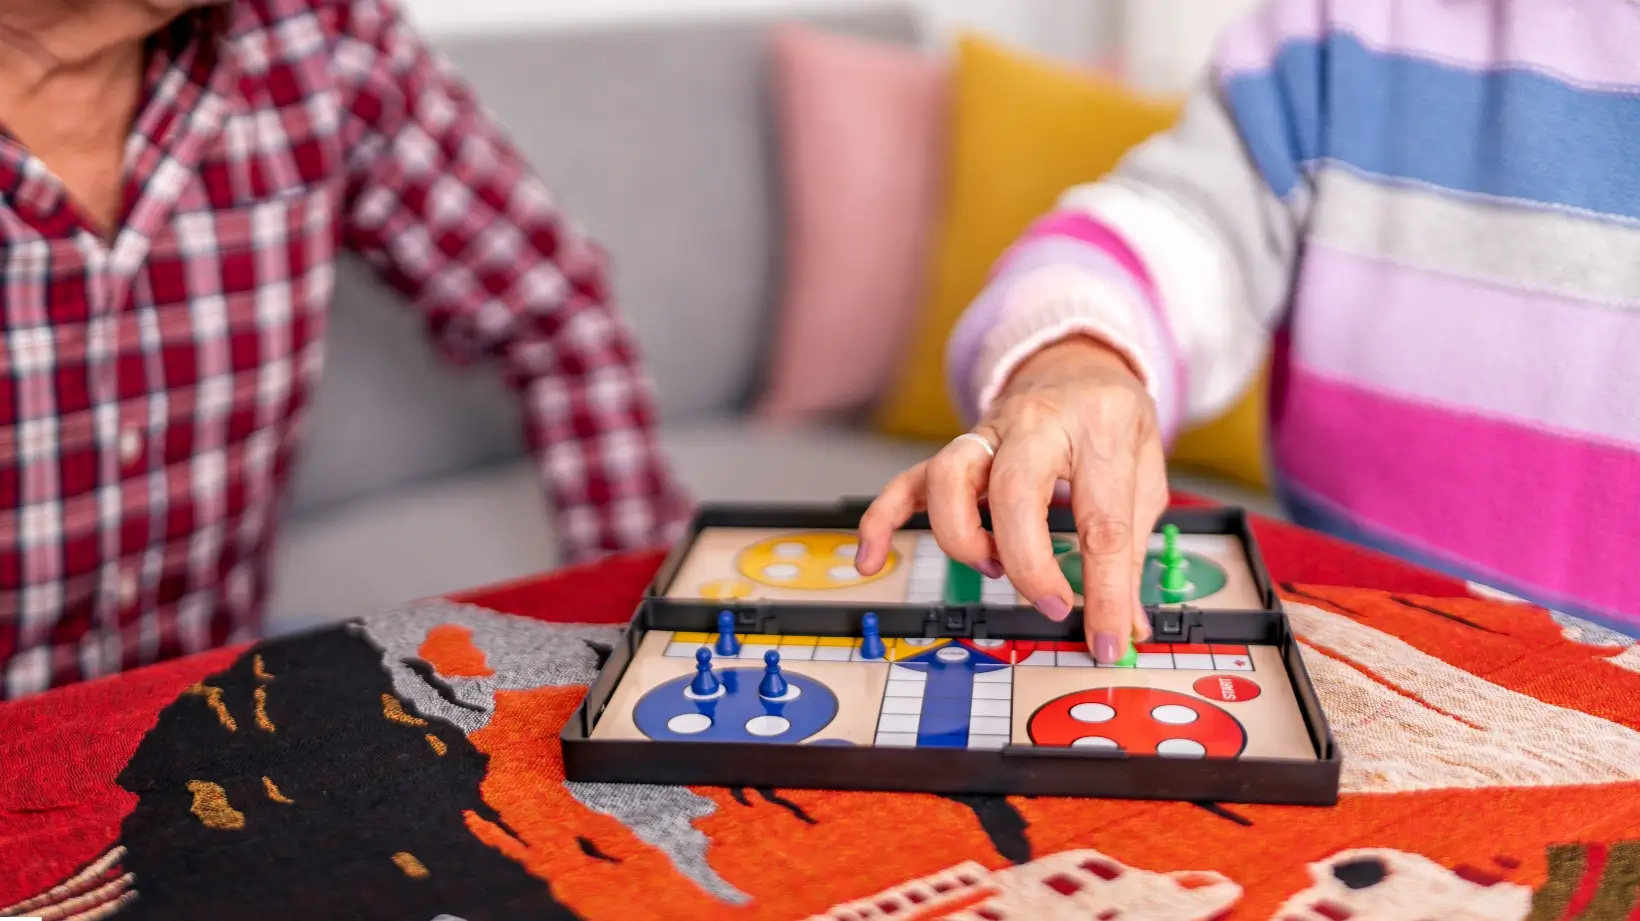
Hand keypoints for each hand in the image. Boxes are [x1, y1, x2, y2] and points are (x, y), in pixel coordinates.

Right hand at [856, 336, 1168, 662]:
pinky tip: (873, 558)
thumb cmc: (1113, 419)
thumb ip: (1132, 550)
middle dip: (1028, 564)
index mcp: (1100, 428)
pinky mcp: (956, 449)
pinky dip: (883, 520)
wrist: (1077, 363)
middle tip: (1051, 604)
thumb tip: (1125, 625)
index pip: (1101, 523)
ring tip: (993, 566)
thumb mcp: (1146, 473)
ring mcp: (988, 433)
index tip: (1107, 640)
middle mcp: (1037, 423)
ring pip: (949, 478)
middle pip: (1014, 493)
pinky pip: (907, 482)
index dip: (1104, 593)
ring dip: (965, 538)